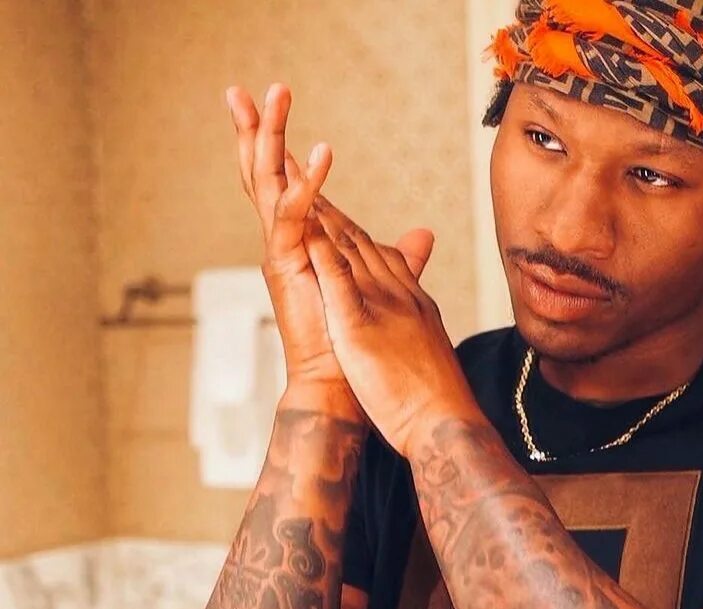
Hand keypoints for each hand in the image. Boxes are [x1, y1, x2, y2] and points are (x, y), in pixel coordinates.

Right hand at [224, 84, 434, 396]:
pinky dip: (306, 186)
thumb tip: (423, 235)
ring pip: (266, 185)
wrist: (344, 384)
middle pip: (263, 176)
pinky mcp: (290, 268)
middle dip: (255, 131)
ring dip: (269, 139)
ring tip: (271, 96)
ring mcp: (284, 254)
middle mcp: (286, 243)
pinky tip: (319, 154)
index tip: (269, 109)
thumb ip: (400, 256)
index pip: (286, 182)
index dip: (278, 146)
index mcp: (303, 242)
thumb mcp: (385, 283)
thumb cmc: (359, 342)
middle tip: (239, 89)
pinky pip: (291, 218)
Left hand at [302, 195, 483, 456]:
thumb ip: (414, 327)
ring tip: (293, 176)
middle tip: (298, 166)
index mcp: (409, 300)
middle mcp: (397, 293)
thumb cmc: (434, 398)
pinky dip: (323, 250)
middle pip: (357, 239)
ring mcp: (382, 305)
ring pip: (348, 248)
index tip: (322, 199)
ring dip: (320, 210)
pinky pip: (340, 280)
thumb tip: (410, 323)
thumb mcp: (422, 351)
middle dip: (326, 203)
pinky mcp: (363, 324)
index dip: (344, 223)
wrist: (445, 423)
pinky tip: (305, 226)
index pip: (373, 253)